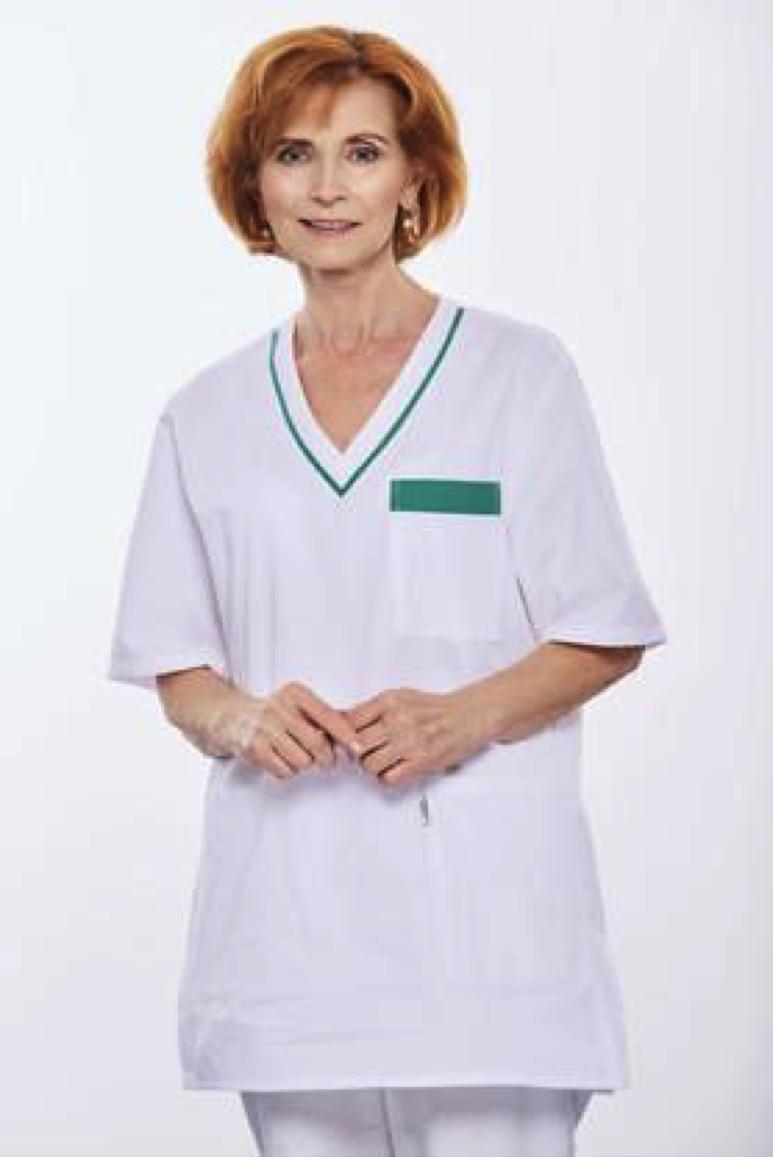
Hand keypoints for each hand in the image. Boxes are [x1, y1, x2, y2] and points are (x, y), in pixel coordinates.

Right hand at [228, 680, 363, 779]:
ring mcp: (264, 727)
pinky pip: (284, 771)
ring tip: (295, 755)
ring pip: (302, 761)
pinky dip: (287, 772)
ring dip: (303, 765)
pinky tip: (280, 759)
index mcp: (296, 693)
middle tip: (326, 761)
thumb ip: (324, 718)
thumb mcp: (298, 706)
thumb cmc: (275, 714)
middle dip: (326, 758)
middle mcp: (279, 707)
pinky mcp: (253, 747)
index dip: (346, 735)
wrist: (231, 717)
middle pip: (317, 744)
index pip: (328, 716)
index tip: (358, 749)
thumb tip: (354, 742)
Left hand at [340, 686, 490, 786]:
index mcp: (389, 700)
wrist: (467, 716)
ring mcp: (410, 741)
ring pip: (369, 765)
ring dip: (372, 768)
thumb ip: (370, 708)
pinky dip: (387, 778)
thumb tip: (337, 718)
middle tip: (367, 752)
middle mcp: (398, 719)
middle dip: (357, 753)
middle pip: (356, 746)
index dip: (345, 734)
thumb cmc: (432, 709)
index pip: (350, 722)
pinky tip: (395, 769)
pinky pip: (388, 779)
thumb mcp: (399, 697)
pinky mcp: (422, 761)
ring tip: (383, 761)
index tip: (349, 740)